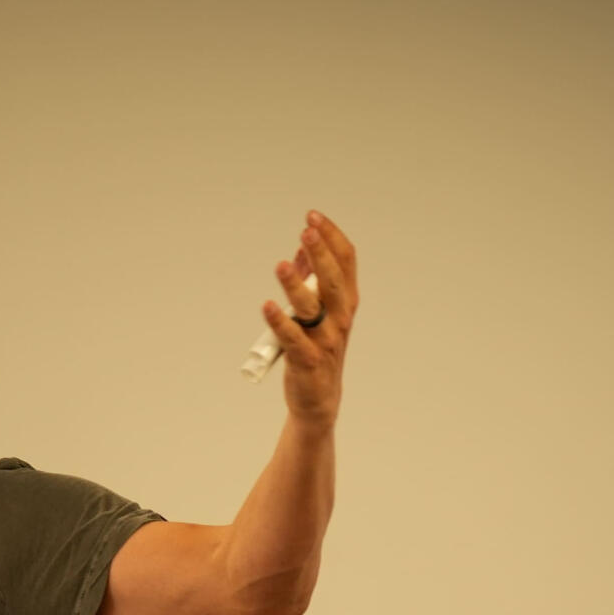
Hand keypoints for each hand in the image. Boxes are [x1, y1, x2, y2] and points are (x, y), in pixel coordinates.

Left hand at [259, 210, 358, 432]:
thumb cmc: (317, 348)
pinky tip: (267, 306)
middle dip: (321, 252)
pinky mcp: (307, 360)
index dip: (332, 236)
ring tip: (281, 265)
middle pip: (333, 279)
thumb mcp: (320, 311)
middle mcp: (341, 317)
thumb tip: (302, 245)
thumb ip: (312, 279)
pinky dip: (280, 322)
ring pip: (312, 307)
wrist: (319, 398)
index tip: (313, 215)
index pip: (346, 261)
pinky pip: (293, 339)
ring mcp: (326, 339)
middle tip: (306, 228)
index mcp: (346, 301)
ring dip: (296, 284)